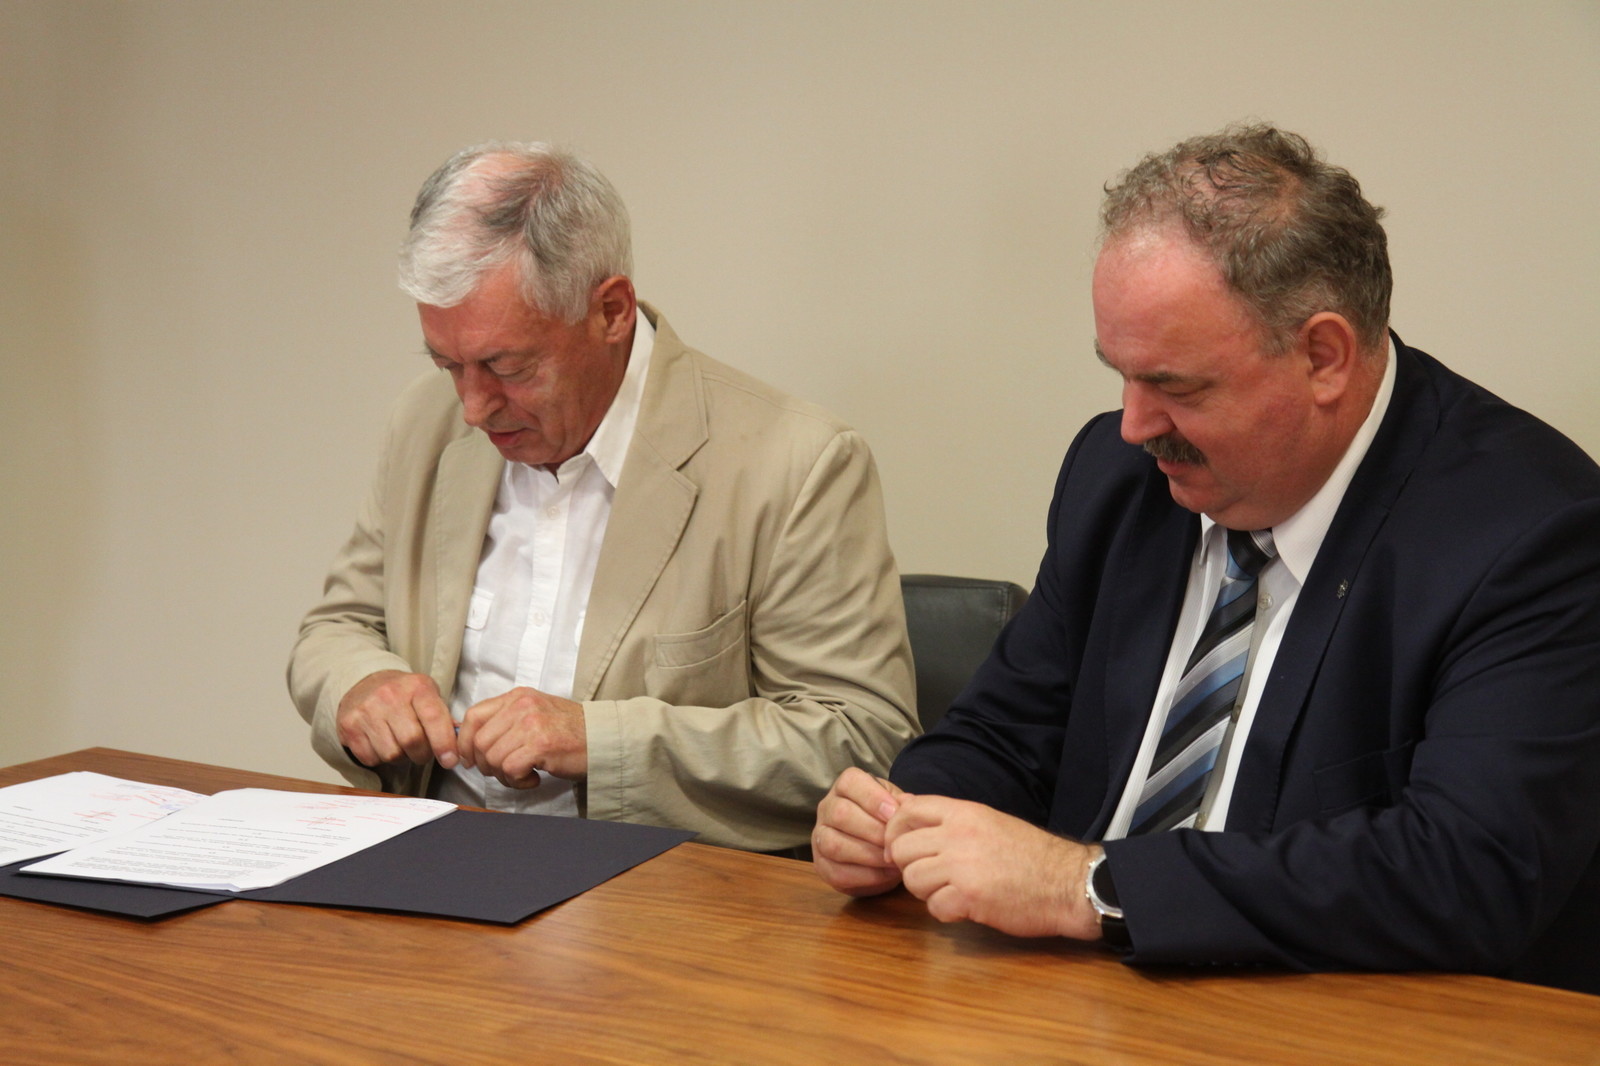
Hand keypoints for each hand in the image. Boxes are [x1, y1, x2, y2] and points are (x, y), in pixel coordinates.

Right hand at [336, 670, 458, 769]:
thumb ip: (443, 719)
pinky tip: (381, 744)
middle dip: (422, 754)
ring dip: (400, 758)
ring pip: (391, 754)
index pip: (434, 718)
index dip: (444, 744)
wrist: (363, 683)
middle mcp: (390, 696)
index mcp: (416, 686)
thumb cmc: (403, 694)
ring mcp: (367, 710)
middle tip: (421, 752)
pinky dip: (379, 759)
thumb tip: (458, 747)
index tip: (450, 760)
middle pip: (412, 741)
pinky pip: (370, 758)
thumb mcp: (427, 695)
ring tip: (400, 745)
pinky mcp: (349, 726)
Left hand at [455, 686, 587, 787]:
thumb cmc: (571, 731)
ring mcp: (531, 724)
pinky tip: (533, 778)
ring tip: (524, 774)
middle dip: (486, 765)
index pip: (473, 716)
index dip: (464, 743)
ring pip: (493, 759)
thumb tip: (472, 742)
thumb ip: (506, 721)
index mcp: (517, 697)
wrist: (605, 738)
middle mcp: (521, 706)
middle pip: (479, 742)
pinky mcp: (540, 745)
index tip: (470, 760)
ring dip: (504, 776)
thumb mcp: (535, 713)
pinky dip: (518, 781)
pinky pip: (510, 769)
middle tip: (505, 772)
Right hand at [812, 767, 906, 896]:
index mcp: (845, 787)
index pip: (850, 782)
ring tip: (892, 860)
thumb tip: (907, 805)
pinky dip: (865, 876)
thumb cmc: (887, 822)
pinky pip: (837, 872)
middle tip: (896, 843)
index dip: (873, 797)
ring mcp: (819, 837)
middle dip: (873, 830)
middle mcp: (827, 808)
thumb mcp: (896, 805)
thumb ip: (902, 804)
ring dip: (868, 855)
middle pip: (840, 814)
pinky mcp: (821, 865)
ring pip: (834, 844)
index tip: (894, 814)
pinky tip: (886, 874)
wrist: (880, 852)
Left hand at [884, 795, 1101, 939]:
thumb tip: (909, 812)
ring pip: (912, 879)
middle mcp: (958, 835)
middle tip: (929, 876)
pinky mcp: (970, 897)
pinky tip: (965, 908)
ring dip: (926, 891)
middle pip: (901, 848)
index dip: (896, 829)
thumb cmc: (1032, 856)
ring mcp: (962, 866)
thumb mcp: (990, 822)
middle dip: (909, 866)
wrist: (1068, 883)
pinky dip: (945, 912)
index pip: (908, 810)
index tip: (902, 846)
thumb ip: (952, 821)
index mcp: (964, 813)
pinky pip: (933, 907)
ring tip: (950, 892)